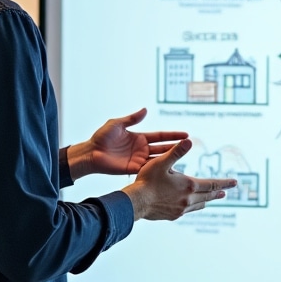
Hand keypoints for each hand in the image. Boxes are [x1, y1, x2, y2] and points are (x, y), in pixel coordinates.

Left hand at [67, 107, 187, 178]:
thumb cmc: (101, 137)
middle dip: (176, 147)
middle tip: (190, 146)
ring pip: (158, 159)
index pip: (160, 136)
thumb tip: (146, 109)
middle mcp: (141, 149)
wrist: (90, 153)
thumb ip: (131, 119)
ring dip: (169, 159)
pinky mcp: (133, 169)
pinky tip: (169, 171)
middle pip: (163, 148)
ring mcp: (139, 160)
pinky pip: (149, 169)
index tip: (185, 134)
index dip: (172, 135)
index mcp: (139, 137)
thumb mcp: (117, 124)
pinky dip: (158, 170)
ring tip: (183, 159)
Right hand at [123, 139, 236, 220]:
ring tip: (211, 198)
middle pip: (208, 196)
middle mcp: (188, 199)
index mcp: (189, 186)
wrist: (136, 203)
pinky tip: (191, 205)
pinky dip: (194, 206)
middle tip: (225, 192)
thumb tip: (189, 141)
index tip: (234, 183)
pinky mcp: (173, 215)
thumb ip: (176, 152)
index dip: (224, 183)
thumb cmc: (147, 181)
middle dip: (218, 192)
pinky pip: (188, 211)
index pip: (212, 184)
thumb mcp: (162, 162)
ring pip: (199, 205)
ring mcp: (181, 209)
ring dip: (207, 200)